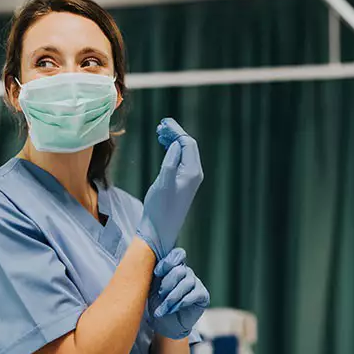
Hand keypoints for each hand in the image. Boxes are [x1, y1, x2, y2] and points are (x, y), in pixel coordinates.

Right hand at [137, 118, 203, 259]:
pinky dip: (172, 151)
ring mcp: (190, 179)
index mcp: (192, 172)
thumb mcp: (163, 183)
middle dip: (175, 134)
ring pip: (184, 153)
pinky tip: (163, 147)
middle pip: (188, 146)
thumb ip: (170, 161)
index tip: (163, 123)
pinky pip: (180, 161)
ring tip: (159, 133)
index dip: (176, 131)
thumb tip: (175, 144)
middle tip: (160, 126)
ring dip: (173, 141)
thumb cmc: (159, 208)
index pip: (188, 143)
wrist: (159, 230)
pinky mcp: (183, 184)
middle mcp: (194, 174)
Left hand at [148, 248, 209, 339]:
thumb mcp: (152, 286)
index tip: (156, 273)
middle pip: (179, 270)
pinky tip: (173, 309)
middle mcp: (187, 272)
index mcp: (175, 266)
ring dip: (172, 297)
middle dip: (167, 284)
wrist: (164, 324)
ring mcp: (196, 283)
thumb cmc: (157, 303)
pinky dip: (181, 302)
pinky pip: (194, 294)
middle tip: (160, 295)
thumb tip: (154, 264)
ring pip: (186, 283)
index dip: (167, 263)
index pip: (177, 254)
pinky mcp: (203, 295)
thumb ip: (156, 274)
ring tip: (164, 308)